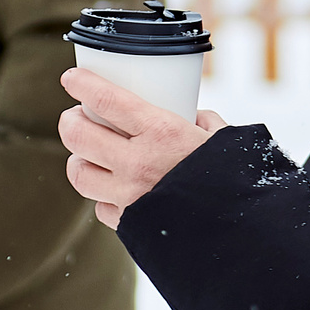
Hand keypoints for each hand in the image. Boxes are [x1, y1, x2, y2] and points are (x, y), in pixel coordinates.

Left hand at [58, 67, 225, 229]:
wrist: (239, 232)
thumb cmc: (233, 180)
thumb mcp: (222, 138)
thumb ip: (202, 122)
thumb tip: (194, 116)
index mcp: (161, 132)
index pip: (105, 99)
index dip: (81, 83)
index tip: (71, 77)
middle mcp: (137, 163)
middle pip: (77, 135)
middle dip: (70, 122)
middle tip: (76, 117)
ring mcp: (128, 196)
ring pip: (79, 173)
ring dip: (80, 160)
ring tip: (89, 154)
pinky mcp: (129, 224)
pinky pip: (100, 207)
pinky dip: (104, 197)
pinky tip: (115, 189)